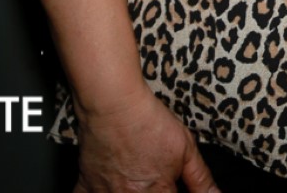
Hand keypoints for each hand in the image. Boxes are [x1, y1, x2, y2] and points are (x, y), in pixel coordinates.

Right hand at [74, 87, 217, 192]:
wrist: (113, 103)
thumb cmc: (149, 122)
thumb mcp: (185, 149)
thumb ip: (201, 179)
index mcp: (158, 192)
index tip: (173, 187)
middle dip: (154, 191)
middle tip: (155, 182)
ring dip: (128, 192)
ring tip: (135, 181)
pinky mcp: (86, 183)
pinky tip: (108, 187)